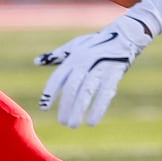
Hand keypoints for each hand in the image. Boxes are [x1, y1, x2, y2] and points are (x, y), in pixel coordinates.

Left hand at [35, 13, 151, 127]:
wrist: (125, 35)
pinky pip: (105, 94)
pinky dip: (98, 108)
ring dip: (79, 110)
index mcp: (73, 57)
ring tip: (73, 125)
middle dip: (66, 106)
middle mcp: (85, 62)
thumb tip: (36, 62)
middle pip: (72, 87)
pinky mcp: (114, 74)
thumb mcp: (75, 46)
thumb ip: (56, 56)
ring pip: (87, 92)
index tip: (44, 107)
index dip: (51, 93)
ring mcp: (100, 67)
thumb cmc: (96, 43)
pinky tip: (92, 121)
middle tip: (63, 122)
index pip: (58, 77)